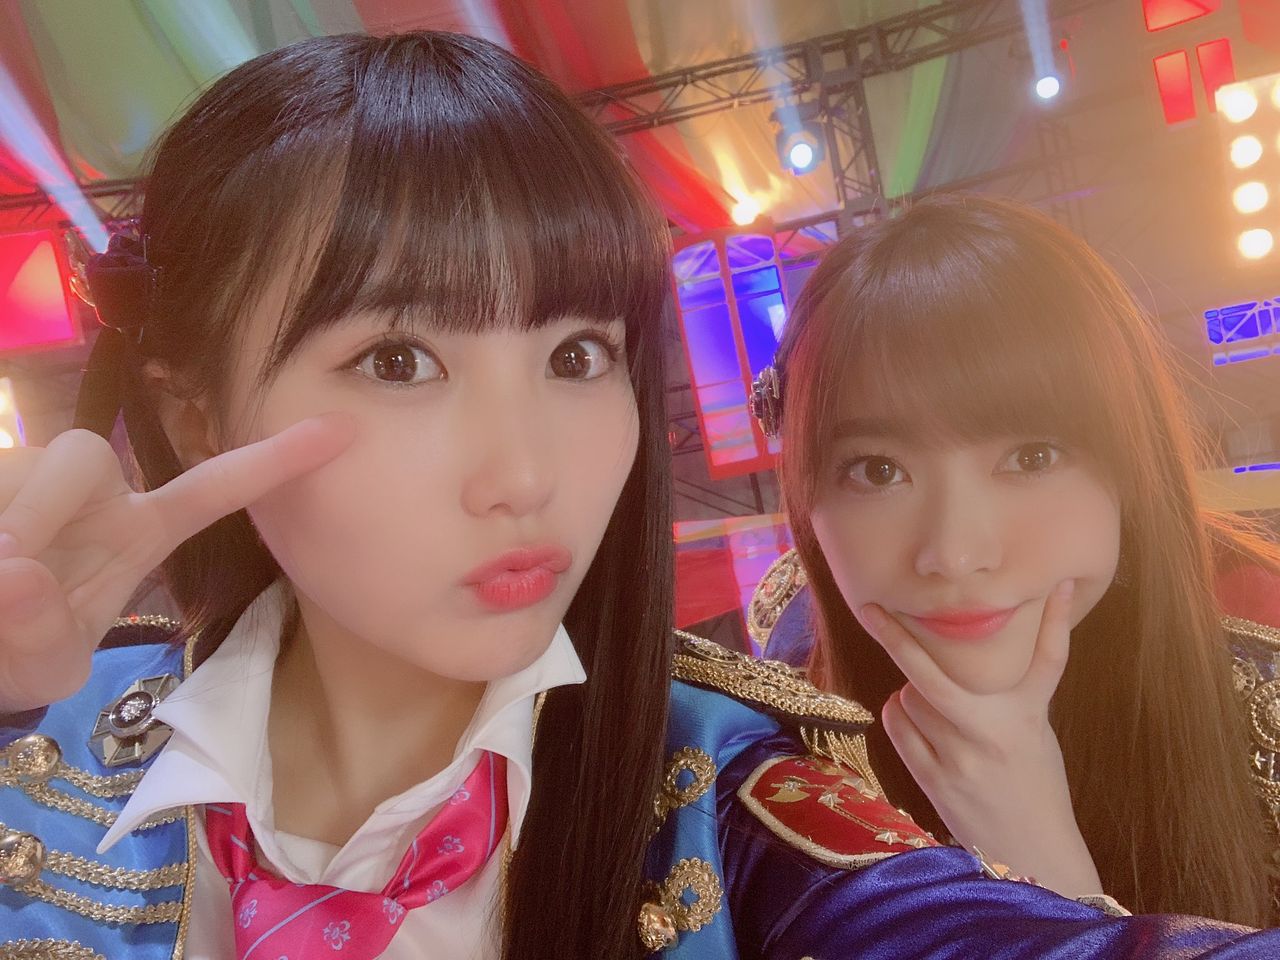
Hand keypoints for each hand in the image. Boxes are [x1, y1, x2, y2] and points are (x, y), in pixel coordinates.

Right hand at [0, 415, 353, 712]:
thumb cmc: (18, 653)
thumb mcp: (44, 667)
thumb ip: (39, 638)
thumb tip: (23, 573)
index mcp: (137, 531)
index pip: (212, 488)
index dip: (272, 462)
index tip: (341, 432)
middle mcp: (92, 494)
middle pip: (85, 453)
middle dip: (42, 508)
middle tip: (10, 568)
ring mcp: (31, 476)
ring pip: (23, 475)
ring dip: (5, 532)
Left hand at [861, 580, 1103, 898]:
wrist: (1030, 853)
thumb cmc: (1034, 784)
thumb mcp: (1037, 732)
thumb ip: (1016, 689)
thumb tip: (994, 637)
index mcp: (1029, 717)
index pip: (1047, 660)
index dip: (1054, 621)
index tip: (1056, 585)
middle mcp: (994, 734)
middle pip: (935, 678)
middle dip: (899, 640)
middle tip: (875, 609)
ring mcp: (958, 759)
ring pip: (910, 698)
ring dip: (912, 691)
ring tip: (934, 704)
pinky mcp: (932, 779)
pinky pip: (897, 725)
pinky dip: (900, 712)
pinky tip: (917, 720)